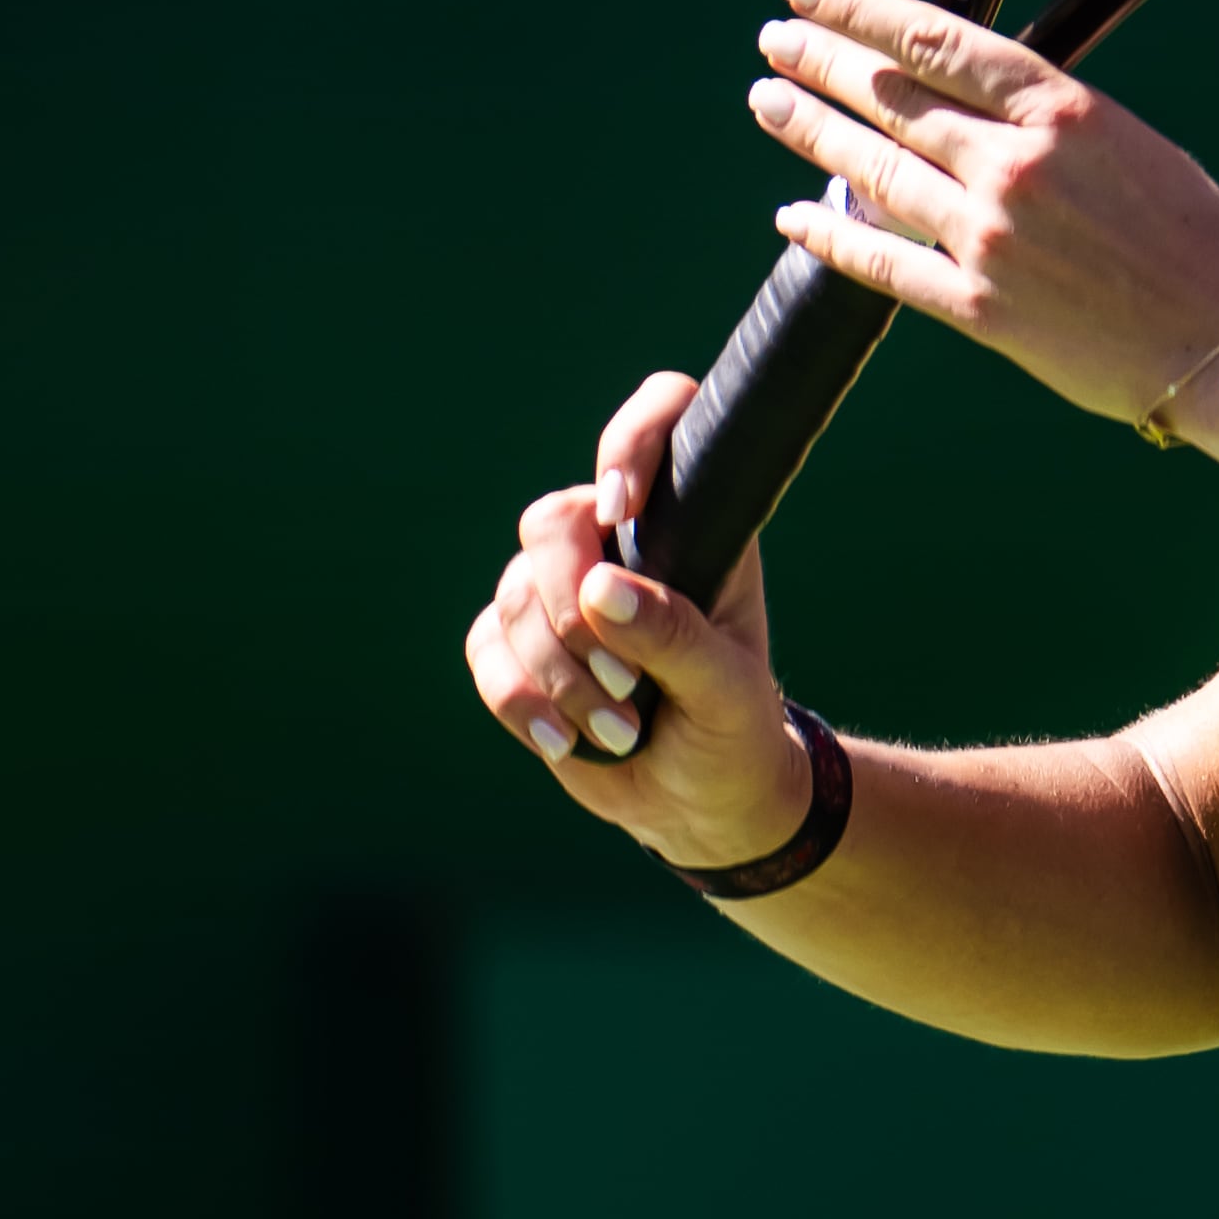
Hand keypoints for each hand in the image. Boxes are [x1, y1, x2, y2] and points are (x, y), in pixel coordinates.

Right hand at [461, 369, 816, 866]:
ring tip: (619, 729)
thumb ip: (674, 636)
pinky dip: (518, 698)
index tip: (619, 508)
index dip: (633, 440)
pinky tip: (564, 741)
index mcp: (690, 522)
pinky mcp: (519, 641)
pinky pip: (486, 646)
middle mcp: (620, 540)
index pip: (663, 418)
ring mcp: (563, 587)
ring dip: (556, 674)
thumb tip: (599, 589)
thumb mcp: (726, 688)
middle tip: (622, 686)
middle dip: (570, 612)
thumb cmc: (733, 727)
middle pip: (553, 523)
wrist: (700, 800)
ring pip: (515, 594)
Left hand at [746, 0, 1218, 430]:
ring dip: (812, 131)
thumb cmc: (1200, 240)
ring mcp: (991, 237)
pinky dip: (831, 235)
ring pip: (874, 170)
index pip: (934, 40)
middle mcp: (1016, 164)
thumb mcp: (1129, 142)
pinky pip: (884, 264)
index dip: (857, 9)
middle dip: (820, 62)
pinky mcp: (981, 308)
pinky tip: (793, 216)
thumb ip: (1046, 121)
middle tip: (774, 40)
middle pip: (890, 98)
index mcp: (1060, 110)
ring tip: (769, 102)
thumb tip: (968, 102)